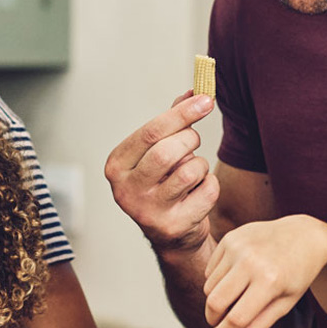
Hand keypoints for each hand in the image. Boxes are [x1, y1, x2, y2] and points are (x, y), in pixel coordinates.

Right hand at [105, 92, 220, 252]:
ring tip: (192, 173)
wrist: (171, 235)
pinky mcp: (173, 226)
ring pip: (189, 171)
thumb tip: (194, 92)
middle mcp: (125, 190)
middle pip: (168, 151)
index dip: (183, 113)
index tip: (205, 100)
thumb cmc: (163, 183)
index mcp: (116, 166)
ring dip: (200, 165)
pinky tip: (197, 193)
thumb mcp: (158, 151)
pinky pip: (206, 191)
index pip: (151, 131)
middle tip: (193, 142)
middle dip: (190, 140)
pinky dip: (210, 185)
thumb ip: (172, 122)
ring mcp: (148, 211)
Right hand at [200, 215, 326, 327]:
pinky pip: (210, 270)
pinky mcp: (230, 238)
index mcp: (269, 281)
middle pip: (215, 302)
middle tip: (220, 324)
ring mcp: (238, 247)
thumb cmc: (296, 274)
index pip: (236, 318)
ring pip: (209, 287)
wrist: (303, 235)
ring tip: (239, 294)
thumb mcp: (284, 304)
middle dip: (213, 319)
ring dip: (217, 299)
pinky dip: (217, 281)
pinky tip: (238, 274)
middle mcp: (251, 261)